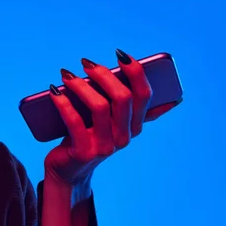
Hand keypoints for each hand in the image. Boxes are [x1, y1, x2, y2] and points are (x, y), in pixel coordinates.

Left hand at [44, 49, 180, 198]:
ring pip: (100, 107)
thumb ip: (130, 112)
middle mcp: (124, 137)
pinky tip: (53, 91)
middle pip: (123, 97)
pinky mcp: (84, 151)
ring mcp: (105, 146)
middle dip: (104, 74)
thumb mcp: (112, 125)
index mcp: (134, 126)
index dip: (135, 72)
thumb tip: (172, 100)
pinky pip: (74, 121)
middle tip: (86, 63)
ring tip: (66, 75)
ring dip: (81, 86)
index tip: (119, 54)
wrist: (68, 171)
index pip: (145, 95)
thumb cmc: (89, 138)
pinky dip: (63, 103)